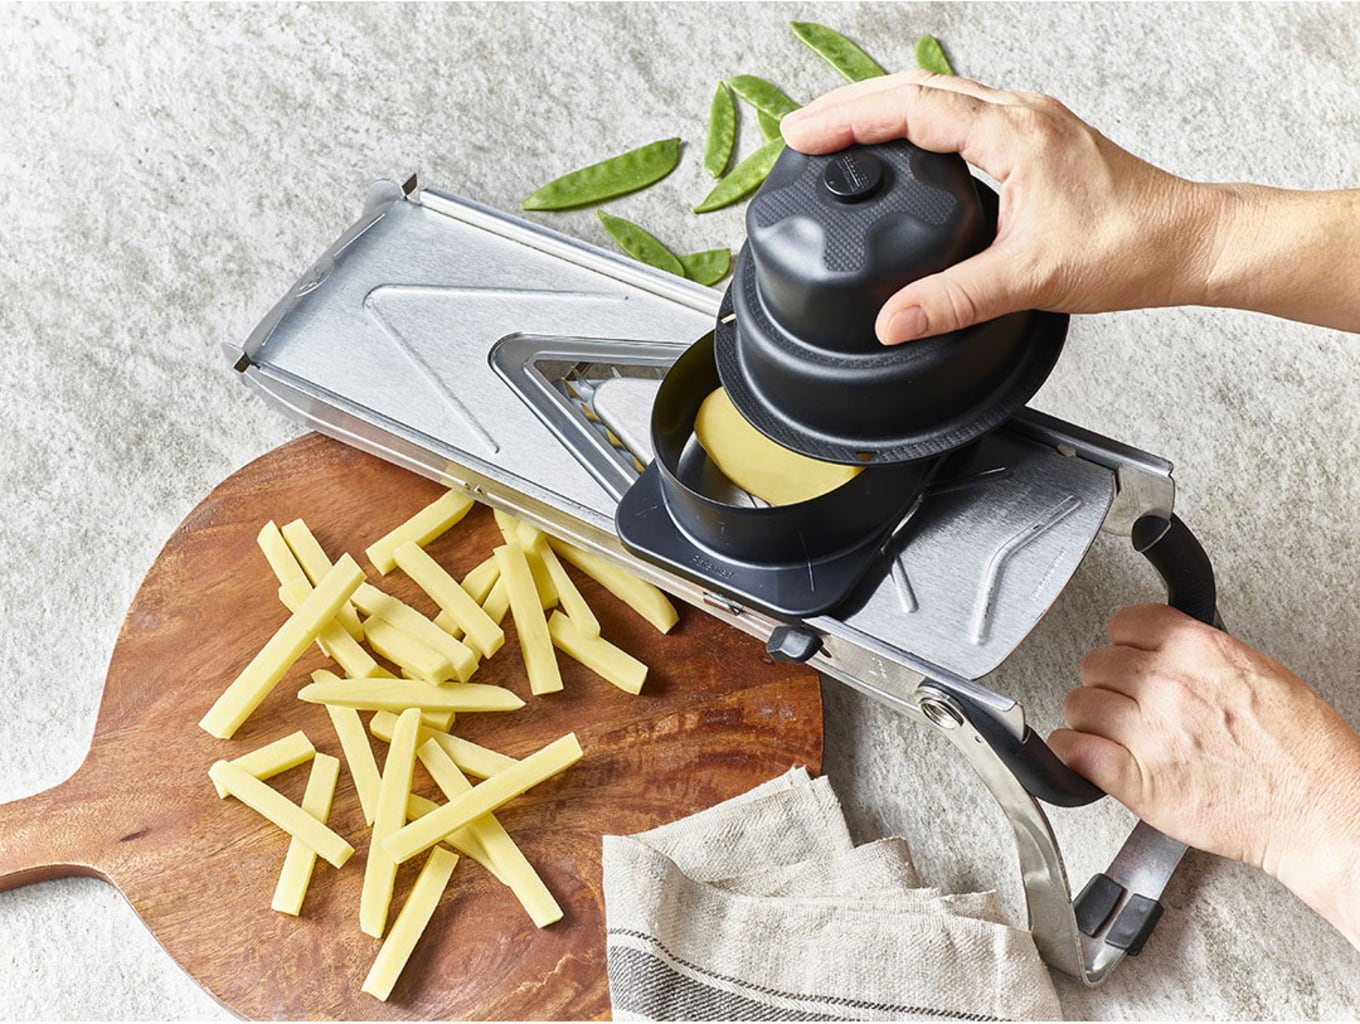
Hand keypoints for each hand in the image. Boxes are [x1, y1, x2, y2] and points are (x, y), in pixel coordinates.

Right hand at [779, 70, 1224, 343]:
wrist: (1189, 243)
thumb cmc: (1130, 249)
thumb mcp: (1030, 279)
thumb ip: (953, 301)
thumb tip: (892, 322)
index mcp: (1014, 134)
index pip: (911, 107)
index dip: (848, 118)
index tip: (803, 135)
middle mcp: (1021, 114)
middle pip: (917, 86)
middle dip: (852, 104)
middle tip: (802, 130)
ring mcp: (1031, 122)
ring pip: (940, 93)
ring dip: (883, 107)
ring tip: (839, 130)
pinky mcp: (1038, 139)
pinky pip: (963, 112)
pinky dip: (917, 120)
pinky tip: (904, 144)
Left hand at [1050, 604, 1359, 947]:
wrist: (1321, 811)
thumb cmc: (1303, 750)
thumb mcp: (1260, 671)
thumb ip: (1202, 654)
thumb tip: (1165, 646)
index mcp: (1198, 651)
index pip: (1124, 622)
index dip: (1124, 643)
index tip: (1130, 656)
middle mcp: (1167, 685)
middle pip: (1096, 664)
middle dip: (1109, 683)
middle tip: (1126, 701)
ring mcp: (1149, 733)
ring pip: (1079, 704)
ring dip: (1090, 718)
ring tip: (1113, 731)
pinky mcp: (1136, 781)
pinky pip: (1071, 752)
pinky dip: (1070, 752)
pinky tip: (1084, 754)